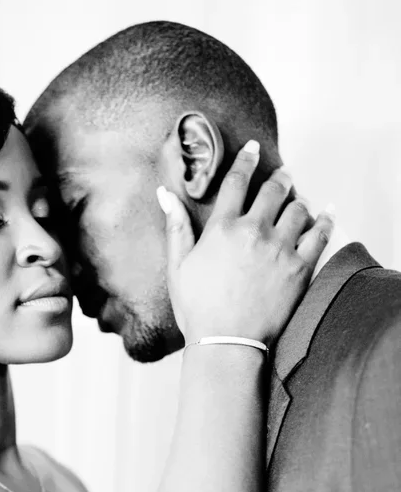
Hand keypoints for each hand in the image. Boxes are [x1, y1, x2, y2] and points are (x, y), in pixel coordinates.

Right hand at [159, 141, 334, 345]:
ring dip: (299, 199)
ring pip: (298, 208)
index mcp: (222, 228)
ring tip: (299, 199)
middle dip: (280, 178)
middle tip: (283, 175)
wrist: (226, 342)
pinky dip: (326, 219)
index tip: (253, 149)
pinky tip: (327, 213)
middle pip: (274, 190)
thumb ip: (176, 226)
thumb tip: (164, 194)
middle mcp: (253, 231)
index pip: (237, 182)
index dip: (245, 160)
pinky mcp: (299, 267)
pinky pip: (320, 234)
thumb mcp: (178, 266)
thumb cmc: (197, 308)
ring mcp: (279, 248)